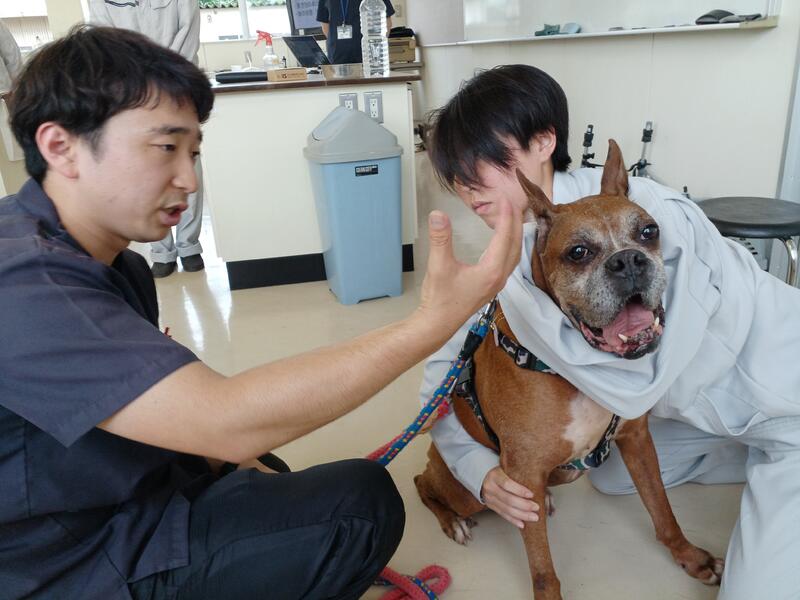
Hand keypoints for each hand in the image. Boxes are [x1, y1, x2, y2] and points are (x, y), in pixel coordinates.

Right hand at [416, 199, 521, 339]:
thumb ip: (440, 239)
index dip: (506, 216)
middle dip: (517, 222)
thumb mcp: (438, 265)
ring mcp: (497, 282)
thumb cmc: (439, 298)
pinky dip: (510, 246)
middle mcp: (499, 276)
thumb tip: (438, 215)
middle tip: (514, 203)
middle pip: (516, 244)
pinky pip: (509, 261)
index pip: (504, 237)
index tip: (506, 199)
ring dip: (516, 235)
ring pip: (515, 254)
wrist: (438, 324)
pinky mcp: (491, 285)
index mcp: (491, 270)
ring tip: (513, 218)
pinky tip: (503, 241)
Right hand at [481, 466, 539, 527]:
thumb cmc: (499, 472)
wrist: (482, 477)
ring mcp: (489, 498)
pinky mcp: (491, 506)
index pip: (507, 484)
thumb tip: (536, 483)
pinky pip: (503, 514)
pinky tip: (522, 524)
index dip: (519, 490)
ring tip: (533, 517)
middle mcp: (490, 488)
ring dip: (521, 515)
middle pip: (508, 499)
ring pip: (506, 509)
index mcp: (495, 476)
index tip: (531, 494)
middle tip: (536, 507)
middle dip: (524, 505)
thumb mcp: (505, 468)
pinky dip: (513, 520)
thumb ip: (516, 475)